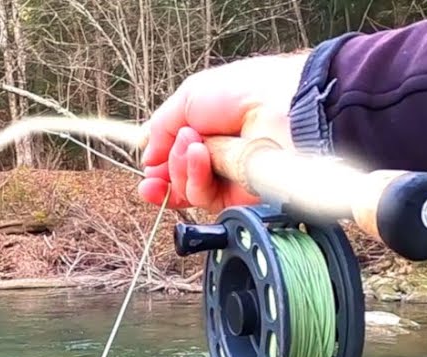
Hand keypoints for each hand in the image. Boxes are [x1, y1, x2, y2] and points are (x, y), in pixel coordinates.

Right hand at [138, 53, 306, 211]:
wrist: (279, 106)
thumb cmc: (244, 91)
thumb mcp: (188, 98)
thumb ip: (160, 128)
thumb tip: (147, 156)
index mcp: (206, 132)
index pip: (173, 158)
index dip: (157, 164)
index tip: (147, 165)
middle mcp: (216, 157)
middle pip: (174, 179)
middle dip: (161, 172)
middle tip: (160, 160)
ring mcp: (226, 178)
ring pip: (184, 188)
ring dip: (179, 167)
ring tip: (194, 146)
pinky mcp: (236, 196)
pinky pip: (202, 197)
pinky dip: (195, 177)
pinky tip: (202, 157)